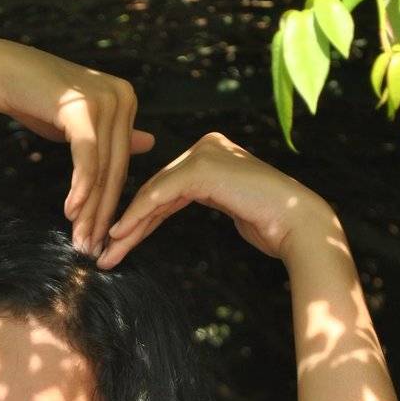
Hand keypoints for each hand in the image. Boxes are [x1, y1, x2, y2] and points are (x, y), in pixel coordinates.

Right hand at [0, 39, 154, 256]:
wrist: (0, 72)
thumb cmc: (36, 99)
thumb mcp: (80, 122)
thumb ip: (111, 137)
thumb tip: (148, 143)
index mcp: (126, 101)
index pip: (119, 164)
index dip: (110, 204)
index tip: (100, 237)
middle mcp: (123, 97)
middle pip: (114, 169)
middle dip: (101, 214)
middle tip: (92, 248)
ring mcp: (106, 100)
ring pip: (101, 169)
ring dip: (90, 210)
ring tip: (80, 240)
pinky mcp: (82, 107)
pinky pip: (86, 157)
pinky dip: (80, 188)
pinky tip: (71, 212)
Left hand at [95, 132, 331, 269]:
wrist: (297, 223)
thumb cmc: (269, 223)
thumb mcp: (225, 205)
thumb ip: (196, 197)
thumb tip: (164, 208)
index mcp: (210, 153)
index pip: (163, 188)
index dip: (138, 219)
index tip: (116, 245)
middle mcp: (205, 146)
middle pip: (154, 190)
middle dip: (127, 225)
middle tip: (102, 253)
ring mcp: (205, 152)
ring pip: (153, 193)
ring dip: (126, 226)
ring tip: (106, 254)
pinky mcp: (203, 167)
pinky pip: (160, 194)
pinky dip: (137, 216)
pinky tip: (120, 235)